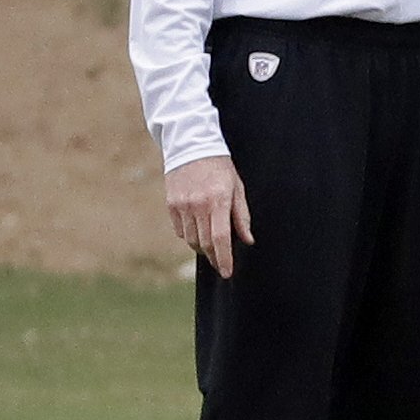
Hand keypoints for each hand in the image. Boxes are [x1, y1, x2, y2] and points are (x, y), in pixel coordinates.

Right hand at [164, 154, 252, 278]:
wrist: (192, 147)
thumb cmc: (221, 169)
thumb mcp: (238, 189)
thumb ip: (242, 216)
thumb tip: (247, 240)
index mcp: (218, 201)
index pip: (220, 238)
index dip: (224, 259)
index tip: (227, 272)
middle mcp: (198, 206)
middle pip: (205, 243)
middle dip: (214, 258)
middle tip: (222, 265)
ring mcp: (182, 206)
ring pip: (191, 240)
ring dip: (202, 248)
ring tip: (212, 248)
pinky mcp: (171, 205)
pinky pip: (180, 231)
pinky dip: (190, 237)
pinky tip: (199, 231)